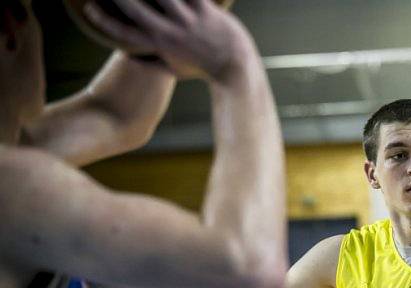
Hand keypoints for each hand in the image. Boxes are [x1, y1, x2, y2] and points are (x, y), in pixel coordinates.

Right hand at [84, 0, 253, 79]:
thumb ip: (153, 62)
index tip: (88, 7)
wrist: (235, 68)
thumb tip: (133, 58)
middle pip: (135, 9)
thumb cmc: (203, 68)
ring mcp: (188, 21)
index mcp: (160, 47)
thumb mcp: (176, 69)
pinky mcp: (205, 10)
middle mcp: (170, 33)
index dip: (104, 22)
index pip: (124, 35)